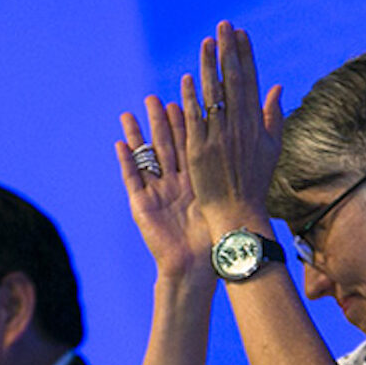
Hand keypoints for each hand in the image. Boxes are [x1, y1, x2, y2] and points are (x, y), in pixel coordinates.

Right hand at [117, 95, 213, 281]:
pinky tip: (120, 143)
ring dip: (136, 136)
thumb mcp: (221, 200)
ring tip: (129, 114)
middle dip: (158, 122)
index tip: (183, 99)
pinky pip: (132, 179)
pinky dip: (126, 161)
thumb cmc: (211, 237)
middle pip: (163, 146)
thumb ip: (227, 174)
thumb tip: (245, 150)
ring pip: (144, 158)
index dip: (183, 123)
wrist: (194, 266)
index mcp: (193, 180)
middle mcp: (172, 183)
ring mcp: (155, 192)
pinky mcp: (141, 205)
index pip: (188, 144)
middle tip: (153, 98)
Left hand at [182, 21, 283, 227]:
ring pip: (213, 95)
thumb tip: (277, 86)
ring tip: (206, 41)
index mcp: (256, 125)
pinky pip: (194, 118)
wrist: (237, 212)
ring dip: (209, 66)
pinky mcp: (199, 150)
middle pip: (233, 81)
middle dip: (228, 51)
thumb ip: (273, 116)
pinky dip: (191, 97)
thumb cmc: (255, 182)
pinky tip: (188, 77)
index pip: (251, 82)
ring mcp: (218, 138)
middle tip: (224, 26)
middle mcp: (239, 127)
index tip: (242, 34)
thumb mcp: (272, 148)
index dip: (246, 56)